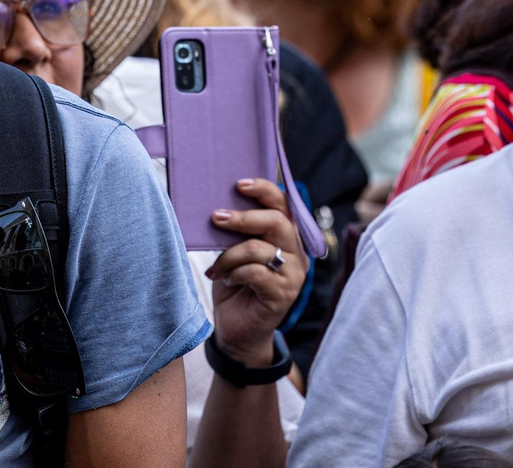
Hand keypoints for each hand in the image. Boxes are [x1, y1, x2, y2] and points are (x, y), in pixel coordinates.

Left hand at [204, 179, 305, 367]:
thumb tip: (218, 204)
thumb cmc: (235, 285)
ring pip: (260, 249)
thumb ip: (237, 231)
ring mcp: (293, 276)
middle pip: (276, 223)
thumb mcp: (235, 252)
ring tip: (216, 267)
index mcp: (287, 237)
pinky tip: (226, 280)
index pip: (283, 205)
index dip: (264, 190)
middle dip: (242, 218)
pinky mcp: (284, 295)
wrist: (236, 329)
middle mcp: (297, 254)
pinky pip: (255, 273)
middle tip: (215, 217)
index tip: (238, 184)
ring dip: (229, 255)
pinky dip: (234, 273)